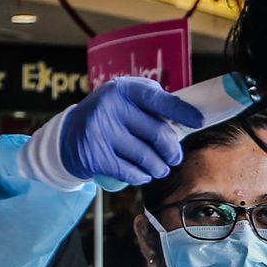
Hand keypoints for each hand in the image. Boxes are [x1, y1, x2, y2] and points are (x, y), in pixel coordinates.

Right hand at [60, 77, 205, 185]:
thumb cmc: (110, 118)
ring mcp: (101, 132)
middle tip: (174, 157)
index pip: (159, 99)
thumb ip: (154, 105)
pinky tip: (143, 174)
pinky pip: (131, 172)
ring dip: (159, 167)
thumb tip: (189, 118)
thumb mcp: (127, 101)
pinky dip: (142, 176)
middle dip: (172, 150)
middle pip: (157, 134)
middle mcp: (110, 107)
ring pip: (147, 157)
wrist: (68, 136)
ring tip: (160, 168)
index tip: (198, 121)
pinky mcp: (95, 156)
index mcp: (123, 90)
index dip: (181, 111)